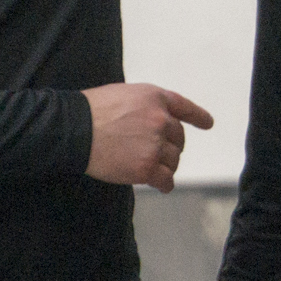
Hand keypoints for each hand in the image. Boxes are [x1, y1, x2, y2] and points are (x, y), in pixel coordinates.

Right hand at [85, 84, 212, 191]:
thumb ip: (145, 106)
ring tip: (149, 168)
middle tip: (152, 153)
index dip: (198, 117)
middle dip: (169, 146)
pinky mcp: (146, 167)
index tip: (208, 124)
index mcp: (155, 98)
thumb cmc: (91, 111)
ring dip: (165, 165)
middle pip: (178, 138)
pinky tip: (162, 186)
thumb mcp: (124, 94)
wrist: (73, 130)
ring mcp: (155, 144)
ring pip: (174, 159)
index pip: (184, 107)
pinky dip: (165, 184)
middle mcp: (161, 119)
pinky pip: (166, 179)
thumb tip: (158, 121)